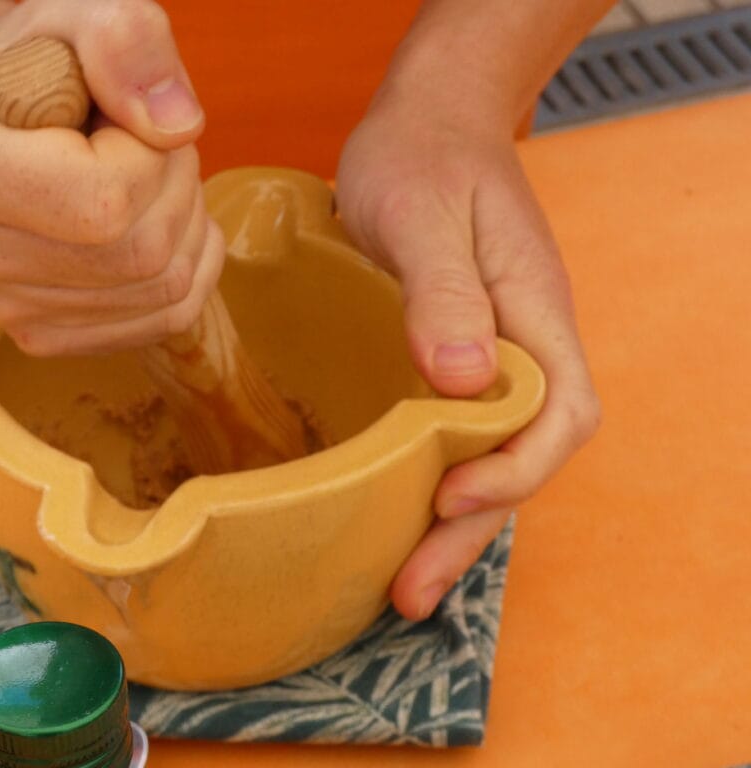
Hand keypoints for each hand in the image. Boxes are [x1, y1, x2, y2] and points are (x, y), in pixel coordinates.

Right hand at [0, 0, 224, 355]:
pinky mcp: (43, 336)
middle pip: (139, 254)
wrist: (3, 121)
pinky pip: (163, 319)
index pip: (103, 201)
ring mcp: (2, 308)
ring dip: (189, 225)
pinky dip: (192, 269)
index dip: (150, 156)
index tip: (124, 121)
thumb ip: (125, 42)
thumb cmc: (43, 65)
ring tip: (148, 181)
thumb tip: (175, 129)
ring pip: (162, 289)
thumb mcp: (80, 12)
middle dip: (178, 188)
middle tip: (150, 146)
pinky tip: (165, 224)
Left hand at [336, 83, 600, 620]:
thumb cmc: (421, 157)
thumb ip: (443, 290)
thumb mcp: (418, 212)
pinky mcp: (457, 359)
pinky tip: (395, 518)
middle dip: (473, 529)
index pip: (558, 414)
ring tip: (402, 586)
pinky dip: (433, 483)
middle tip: (412, 593)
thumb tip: (464, 379)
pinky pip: (460, 434)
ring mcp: (494, 356)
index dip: (513, 469)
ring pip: (491, 456)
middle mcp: (525, 346)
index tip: (448, 498)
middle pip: (524, 457)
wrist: (427, 124)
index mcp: (533, 312)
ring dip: (452, 524)